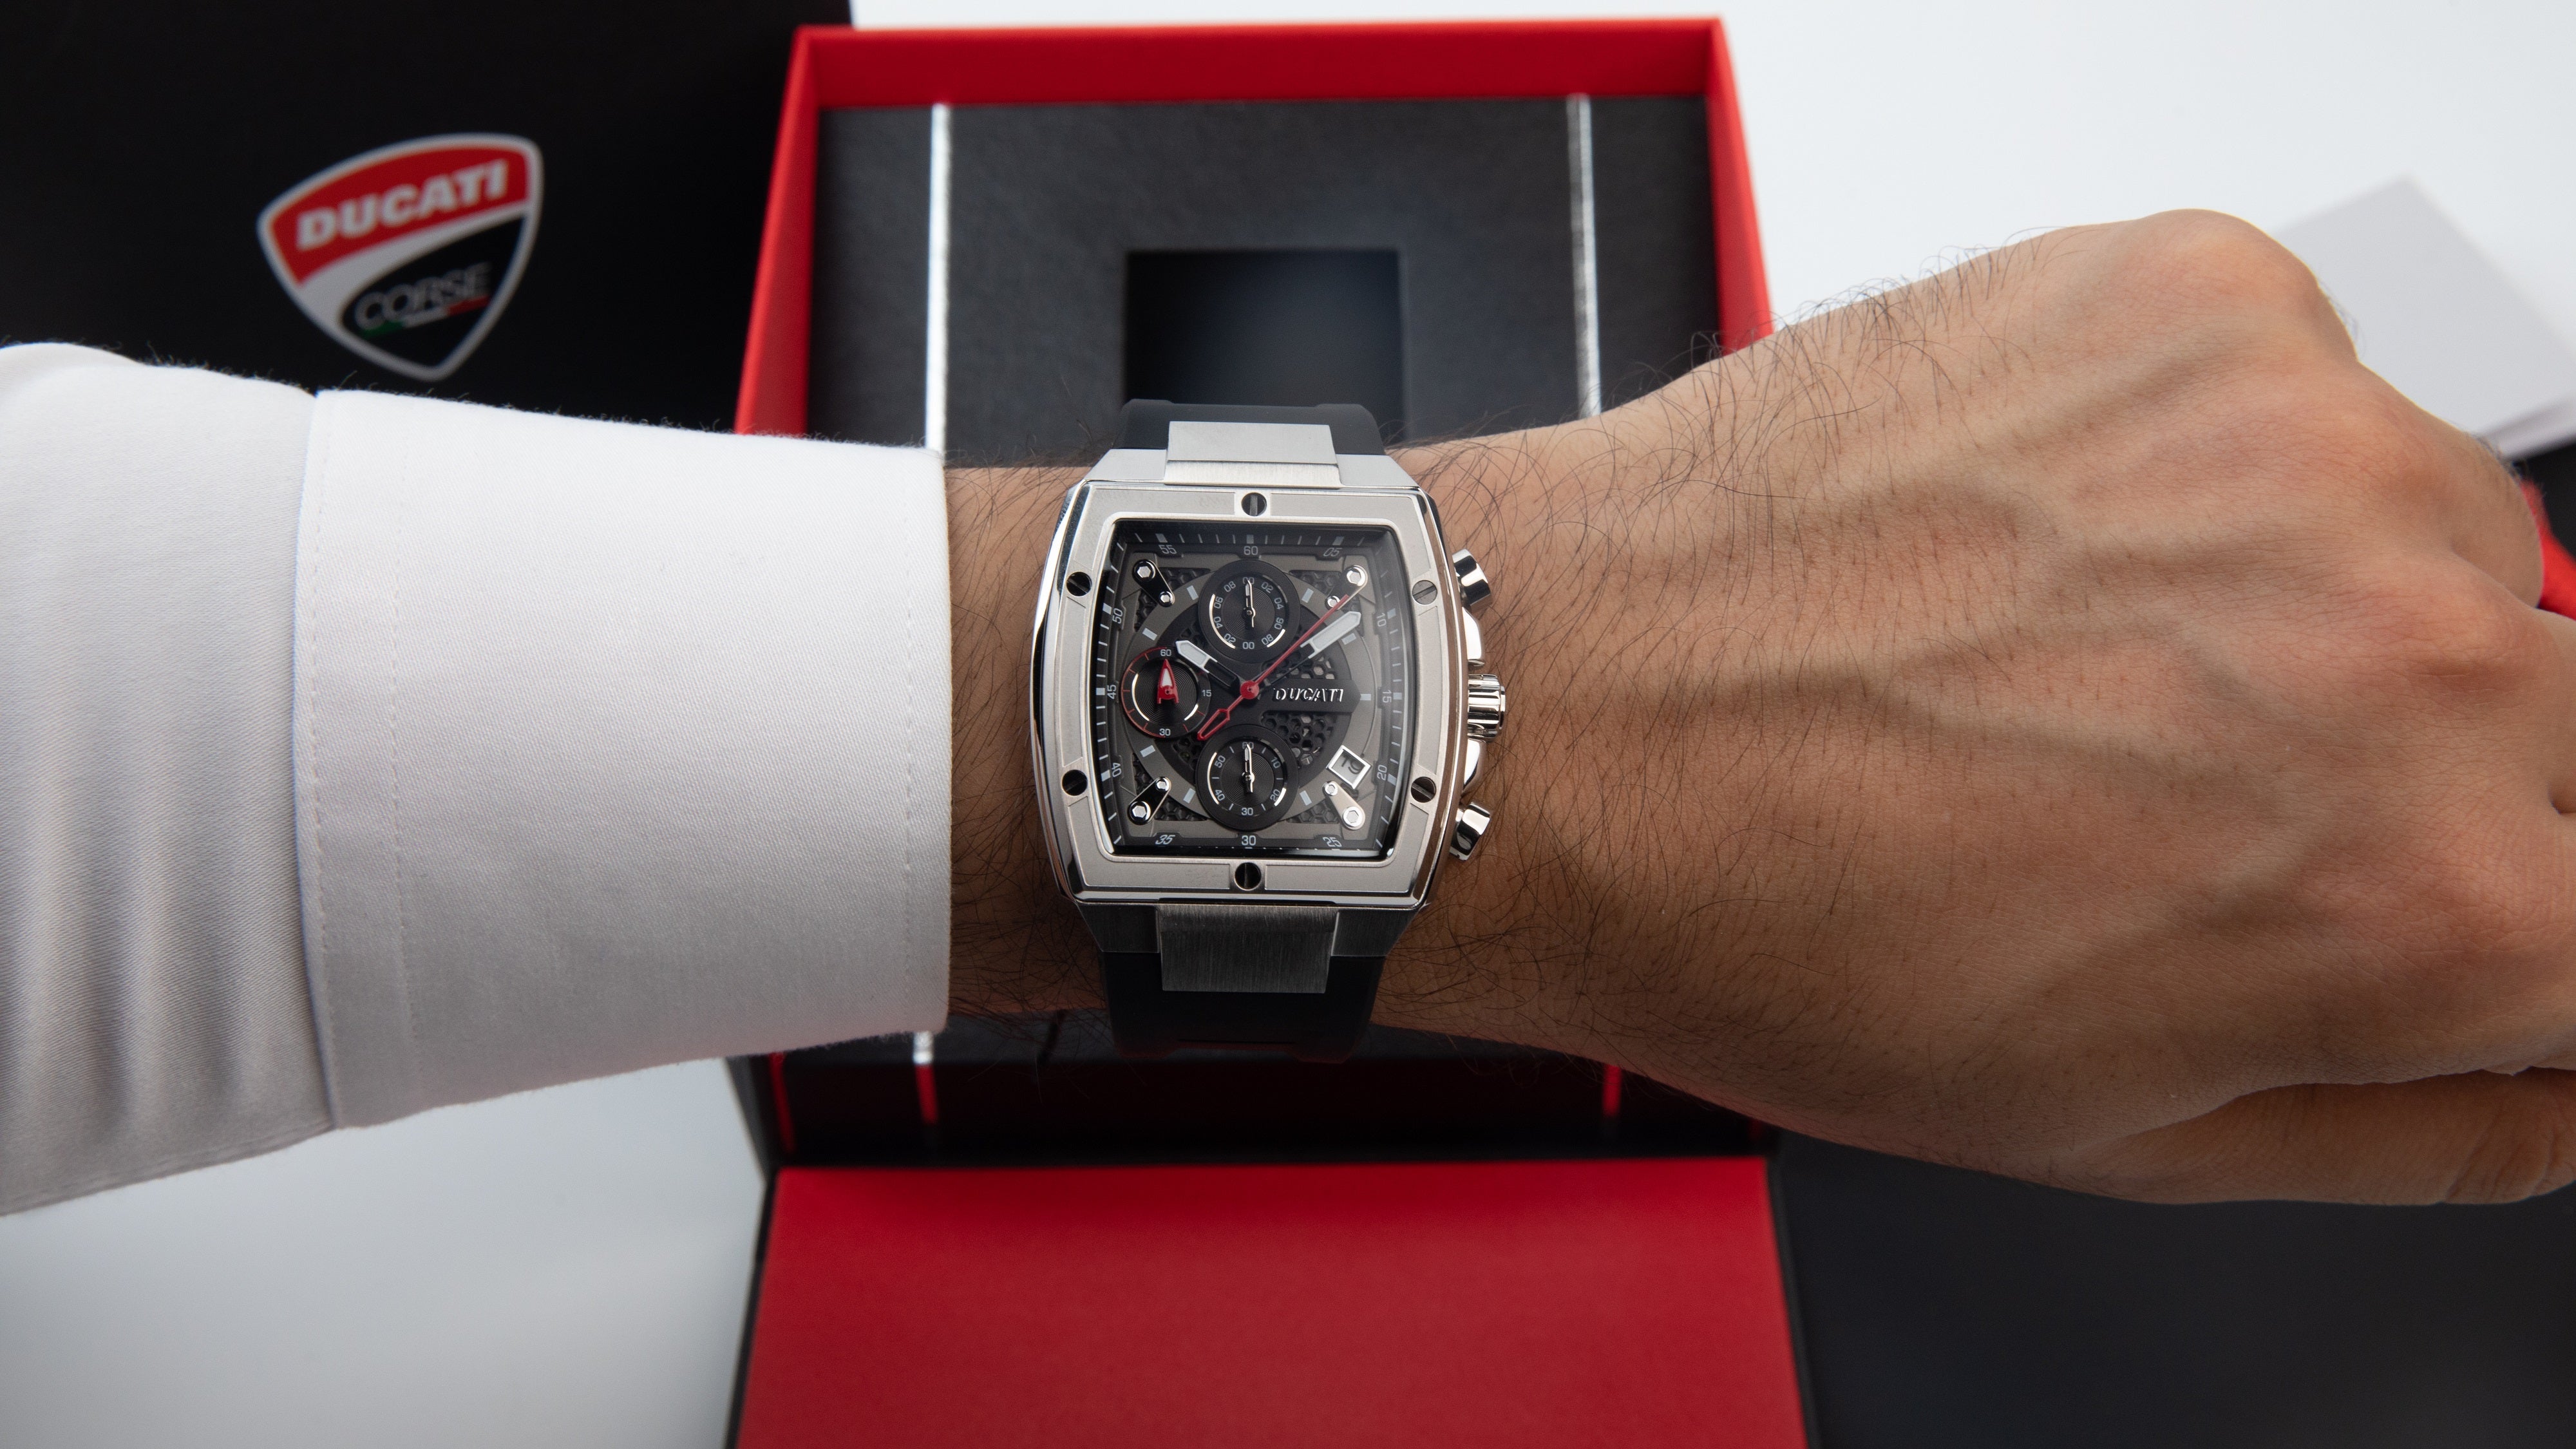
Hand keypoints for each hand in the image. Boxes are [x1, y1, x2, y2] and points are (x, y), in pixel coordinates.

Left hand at [1383, 212, 2575, 1203]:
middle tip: (2206, 782)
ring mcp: (2310, 446)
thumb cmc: (1773, 919)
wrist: (1564, 720)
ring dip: (2320, 598)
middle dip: (2425, 772)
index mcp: (2426, 903)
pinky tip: (2045, 537)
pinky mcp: (2199, 299)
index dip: (2534, 929)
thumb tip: (2555, 1085)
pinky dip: (2205, 457)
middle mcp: (2408, 658)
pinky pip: (2301, 384)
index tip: (2443, 903)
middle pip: (2567, 721)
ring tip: (2088, 650)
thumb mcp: (2123, 1135)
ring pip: (2446, 536)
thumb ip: (2418, 1123)